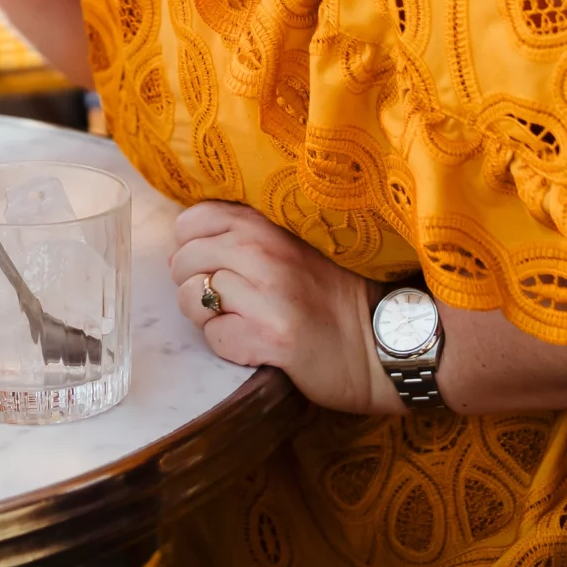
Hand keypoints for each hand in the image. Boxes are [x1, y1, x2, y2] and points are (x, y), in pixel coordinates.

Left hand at [169, 200, 394, 413]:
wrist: (382, 343)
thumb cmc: (333, 297)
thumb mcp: (292, 247)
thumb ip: (247, 235)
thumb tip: (183, 243)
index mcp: (267, 223)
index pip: (193, 220)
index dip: (191, 246)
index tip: (213, 265)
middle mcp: (264, 251)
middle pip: (183, 260)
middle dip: (193, 285)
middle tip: (228, 302)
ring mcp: (267, 292)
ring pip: (191, 297)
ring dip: (208, 317)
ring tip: (241, 322)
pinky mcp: (271, 336)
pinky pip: (214, 336)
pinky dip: (228, 346)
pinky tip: (255, 345)